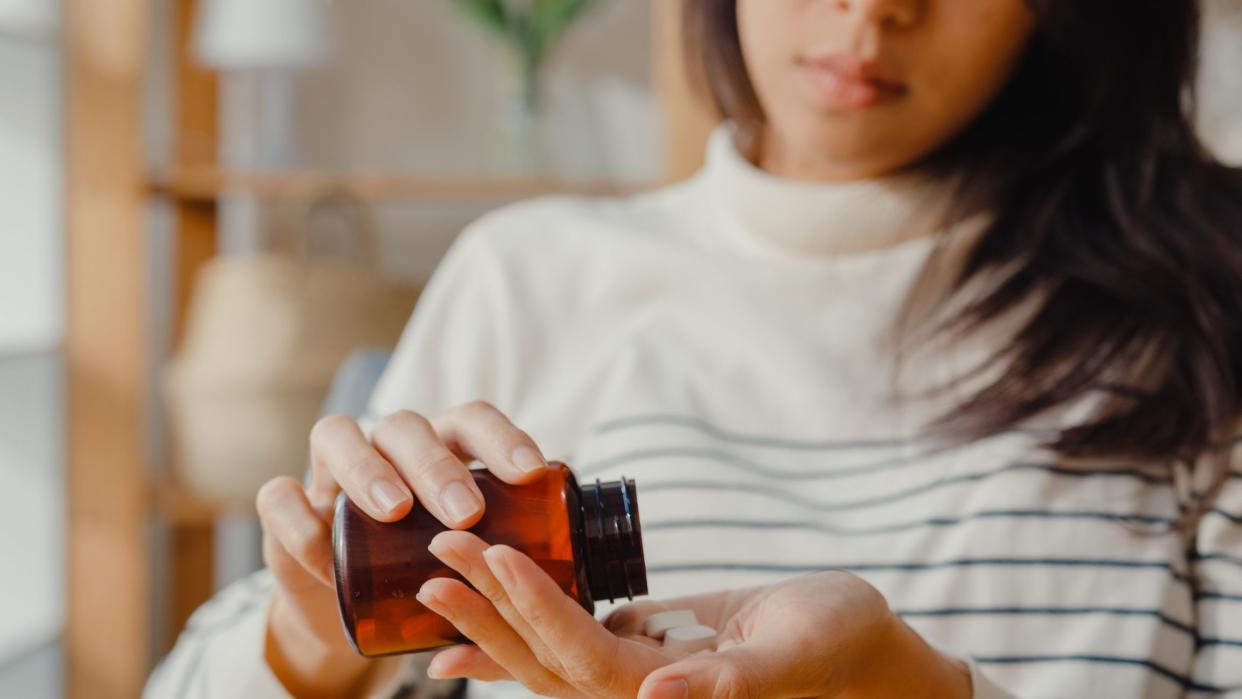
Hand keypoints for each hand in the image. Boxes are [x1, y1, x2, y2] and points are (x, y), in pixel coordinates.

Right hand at [254, 401, 554, 697]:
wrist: (347, 606)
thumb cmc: (426, 569)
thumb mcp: (470, 558)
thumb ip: (508, 559)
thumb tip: (581, 588)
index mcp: (445, 447)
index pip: (473, 421)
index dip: (502, 439)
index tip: (531, 474)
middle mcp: (390, 445)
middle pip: (410, 426)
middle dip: (439, 464)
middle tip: (466, 511)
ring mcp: (333, 470)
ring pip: (340, 436)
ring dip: (369, 470)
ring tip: (394, 512)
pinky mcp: (290, 505)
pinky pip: (282, 495)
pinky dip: (297, 516)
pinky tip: (319, 547)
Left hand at [419, 537, 971, 698]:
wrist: (859, 651)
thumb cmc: (838, 647)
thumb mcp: (789, 657)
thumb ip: (726, 684)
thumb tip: (657, 696)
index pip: (580, 657)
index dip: (535, 609)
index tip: (495, 554)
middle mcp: (633, 698)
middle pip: (541, 659)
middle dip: (486, 607)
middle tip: (434, 555)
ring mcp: (630, 676)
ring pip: (543, 650)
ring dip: (491, 611)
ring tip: (434, 572)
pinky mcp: (637, 649)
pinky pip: (566, 638)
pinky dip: (523, 620)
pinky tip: (485, 601)